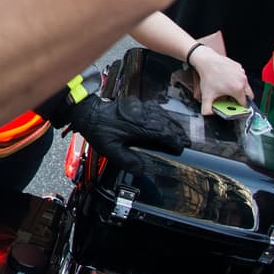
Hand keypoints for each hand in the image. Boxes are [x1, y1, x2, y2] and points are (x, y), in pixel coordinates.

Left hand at [69, 95, 188, 173]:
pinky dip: (164, 115)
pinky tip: (165, 119)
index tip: (180, 148)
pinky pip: (155, 109)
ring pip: (163, 114)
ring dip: (173, 124)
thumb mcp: (111, 150)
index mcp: (138, 126)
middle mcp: (142, 114)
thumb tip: (141, 169)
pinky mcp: (135, 104)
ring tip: (179, 133)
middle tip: (185, 142)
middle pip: (167, 123)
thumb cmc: (98, 129)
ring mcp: (139, 107)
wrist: (88, 111)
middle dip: (178, 133)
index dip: (174, 141)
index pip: (164, 133)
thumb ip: (127, 161)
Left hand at [190, 47, 252, 113]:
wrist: (207, 61)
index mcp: (237, 89)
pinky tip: (227, 80)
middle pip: (248, 95)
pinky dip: (237, 80)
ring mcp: (242, 73)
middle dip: (242, 98)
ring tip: (228, 89)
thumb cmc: (208, 76)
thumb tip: (207, 114)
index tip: (234, 106)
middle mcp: (242, 81)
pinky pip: (242, 76)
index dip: (239, 106)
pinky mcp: (239, 67)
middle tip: (233, 99)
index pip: (245, 103)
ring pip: (246, 85)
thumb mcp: (206, 95)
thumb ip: (206, 109)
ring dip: (240, 89)